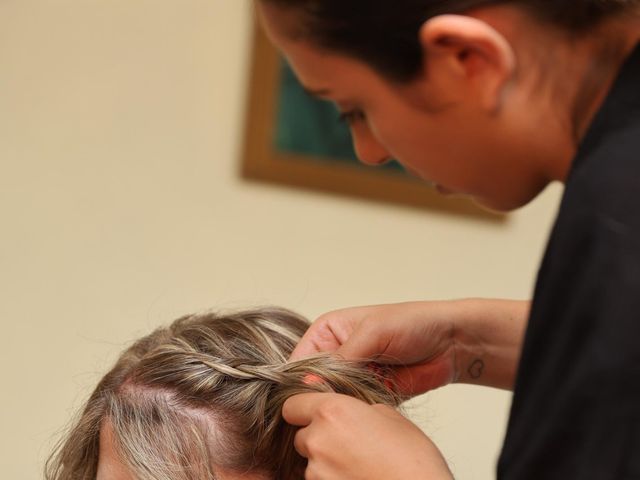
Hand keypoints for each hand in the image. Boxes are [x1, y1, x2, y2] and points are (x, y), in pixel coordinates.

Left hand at [283, 392, 452, 479]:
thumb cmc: (412, 459)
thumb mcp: (389, 416)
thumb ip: (358, 409)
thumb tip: (350, 412)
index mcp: (332, 412)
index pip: (292, 405)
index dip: (303, 409)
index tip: (314, 414)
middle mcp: (318, 440)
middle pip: (301, 436)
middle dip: (318, 438)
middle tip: (347, 443)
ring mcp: (317, 472)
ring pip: (310, 462)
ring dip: (326, 462)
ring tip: (358, 464)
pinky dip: (332, 478)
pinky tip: (356, 477)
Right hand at [291, 299, 528, 392]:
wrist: (451, 343)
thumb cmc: (412, 323)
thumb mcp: (372, 332)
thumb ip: (341, 357)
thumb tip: (312, 383)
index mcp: (327, 332)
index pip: (300, 360)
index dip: (301, 378)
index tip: (311, 392)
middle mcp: (336, 355)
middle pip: (313, 384)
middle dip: (325, 394)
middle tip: (342, 396)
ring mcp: (352, 377)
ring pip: (334, 400)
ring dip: (345, 403)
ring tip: (364, 395)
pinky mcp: (369, 395)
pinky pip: (355, 411)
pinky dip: (361, 412)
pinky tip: (372, 405)